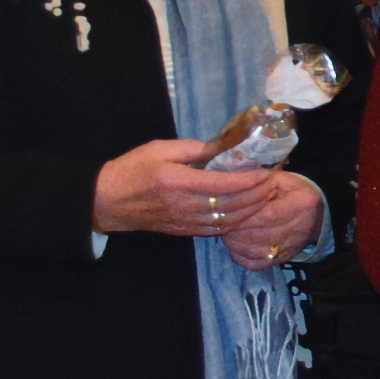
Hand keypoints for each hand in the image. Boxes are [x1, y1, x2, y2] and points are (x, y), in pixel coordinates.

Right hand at [93, 141, 281, 238]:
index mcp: (178, 181)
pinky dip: (236, 222)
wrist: (106, 201)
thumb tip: (219, 148)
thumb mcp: (158, 149)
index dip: (250, 180)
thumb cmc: (130, 170)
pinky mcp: (183, 230)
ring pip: (228, 220)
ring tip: (266, 197)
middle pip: (232, 204)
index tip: (266, 171)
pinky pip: (216, 229)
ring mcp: (184, 221)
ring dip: (252, 210)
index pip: (224, 184)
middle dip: (258, 195)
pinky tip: (248, 212)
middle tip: (274, 182)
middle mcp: (184, 204)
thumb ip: (191, 148)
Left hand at [221, 175, 326, 270]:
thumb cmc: (296, 191)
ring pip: (255, 252)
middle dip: (234, 230)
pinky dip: (241, 258)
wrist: (320, 212)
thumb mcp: (283, 179)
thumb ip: (260, 182)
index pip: (266, 215)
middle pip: (258, 235)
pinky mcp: (284, 258)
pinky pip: (258, 264)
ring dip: (234, 244)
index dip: (243, 216)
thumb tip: (235, 187)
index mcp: (300, 204)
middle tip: (221, 223)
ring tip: (226, 233)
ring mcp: (291, 247)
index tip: (228, 211)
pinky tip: (234, 247)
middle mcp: (298, 228)